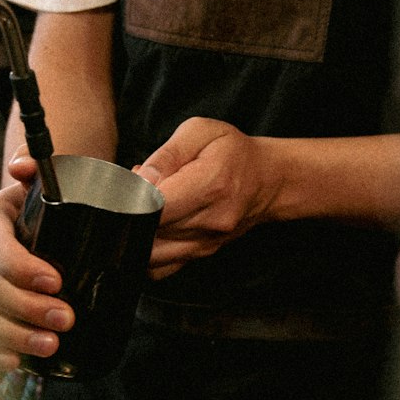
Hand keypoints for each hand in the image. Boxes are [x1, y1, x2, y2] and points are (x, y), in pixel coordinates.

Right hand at [0, 152, 73, 372]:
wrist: (26, 228)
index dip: (20, 267)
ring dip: (12, 336)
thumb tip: (22, 166)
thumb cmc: (38, 210)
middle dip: (23, 306)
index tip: (56, 281)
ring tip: (51, 345)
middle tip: (66, 318)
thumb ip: (39, 170)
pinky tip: (15, 361)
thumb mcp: (41, 186)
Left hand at [135, 118, 277, 278]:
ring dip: (140, 231)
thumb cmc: (233, 152)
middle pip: (150, 229)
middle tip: (141, 190)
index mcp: (210, 184)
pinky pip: (160, 267)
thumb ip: (166, 154)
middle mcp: (211, 220)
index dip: (134, 198)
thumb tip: (141, 179)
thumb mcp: (200, 131)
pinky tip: (155, 228)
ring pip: (151, 251)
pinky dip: (148, 251)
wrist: (267, 180)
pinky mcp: (201, 254)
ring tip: (152, 206)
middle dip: (134, 212)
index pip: (157, 205)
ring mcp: (207, 242)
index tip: (132, 185)